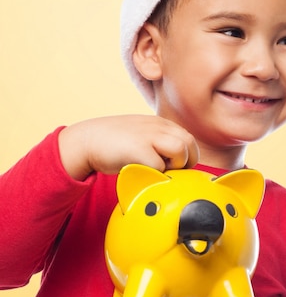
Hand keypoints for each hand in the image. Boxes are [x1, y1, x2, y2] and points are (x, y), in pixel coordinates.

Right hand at [58, 115, 198, 179]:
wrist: (86, 141)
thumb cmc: (115, 144)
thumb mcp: (143, 136)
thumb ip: (161, 143)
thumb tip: (180, 161)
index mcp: (160, 123)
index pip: (188, 139)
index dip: (187, 155)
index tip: (176, 166)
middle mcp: (157, 126)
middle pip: (189, 142)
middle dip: (186, 161)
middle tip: (172, 171)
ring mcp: (148, 135)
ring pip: (180, 150)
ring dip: (175, 165)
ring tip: (158, 170)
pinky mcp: (138, 148)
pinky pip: (160, 165)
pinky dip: (156, 173)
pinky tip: (144, 172)